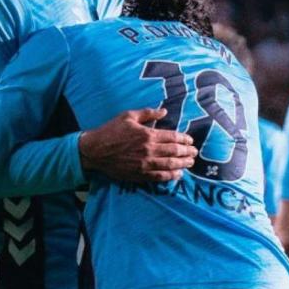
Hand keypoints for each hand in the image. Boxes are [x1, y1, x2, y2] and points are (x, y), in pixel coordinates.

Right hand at [79, 108, 197, 182]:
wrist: (94, 150)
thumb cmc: (111, 130)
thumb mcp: (128, 116)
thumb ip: (148, 113)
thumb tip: (164, 111)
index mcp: (147, 134)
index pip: (173, 137)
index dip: (184, 139)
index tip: (190, 141)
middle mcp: (148, 150)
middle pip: (174, 151)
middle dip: (187, 152)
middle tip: (194, 152)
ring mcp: (144, 164)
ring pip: (170, 165)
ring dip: (183, 164)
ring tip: (190, 163)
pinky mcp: (139, 174)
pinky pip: (159, 177)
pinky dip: (170, 176)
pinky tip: (178, 175)